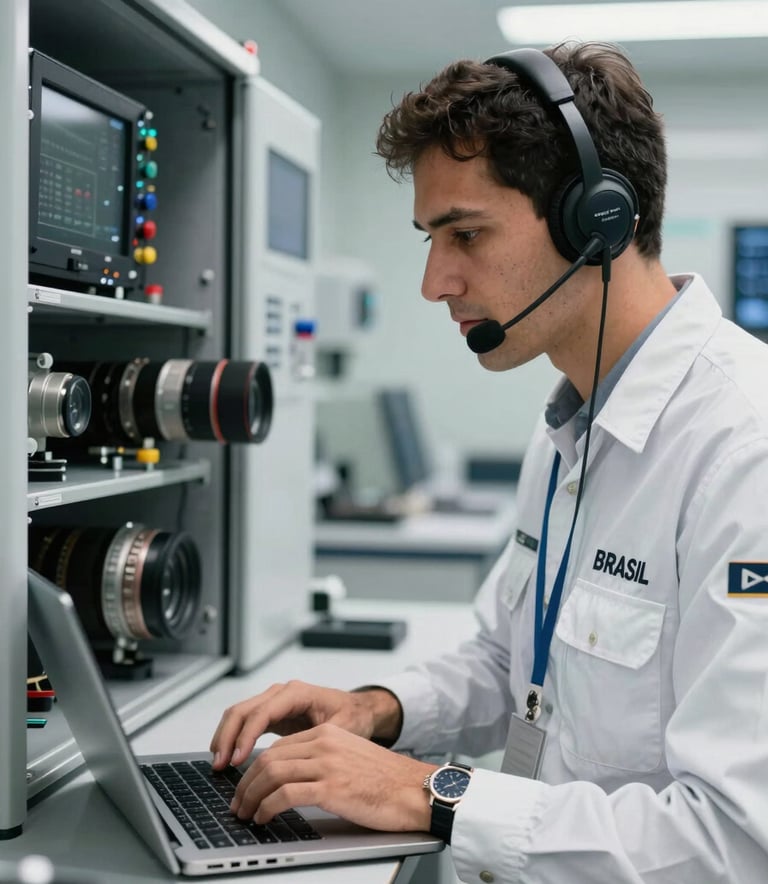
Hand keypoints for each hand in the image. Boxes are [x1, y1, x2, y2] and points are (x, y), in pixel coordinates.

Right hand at [209, 680, 400, 769]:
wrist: (358, 710)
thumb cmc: (352, 717)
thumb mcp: (341, 728)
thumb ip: (316, 739)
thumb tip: (295, 757)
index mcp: (297, 693)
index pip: (262, 712)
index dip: (246, 735)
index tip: (238, 759)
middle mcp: (282, 693)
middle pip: (243, 710)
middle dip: (228, 736)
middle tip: (220, 765)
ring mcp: (274, 701)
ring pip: (239, 714)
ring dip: (225, 737)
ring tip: (218, 764)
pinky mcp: (272, 713)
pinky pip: (245, 722)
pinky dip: (233, 737)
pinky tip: (228, 757)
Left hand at [230, 722, 435, 832]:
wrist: (416, 790)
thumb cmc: (387, 781)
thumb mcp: (350, 758)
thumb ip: (323, 760)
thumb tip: (290, 780)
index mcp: (328, 733)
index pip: (279, 746)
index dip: (255, 768)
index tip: (246, 786)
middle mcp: (325, 743)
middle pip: (269, 757)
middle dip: (246, 783)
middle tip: (237, 803)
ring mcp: (328, 763)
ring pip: (271, 773)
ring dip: (250, 796)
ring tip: (245, 813)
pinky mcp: (331, 787)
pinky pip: (284, 794)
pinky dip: (266, 807)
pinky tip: (263, 818)